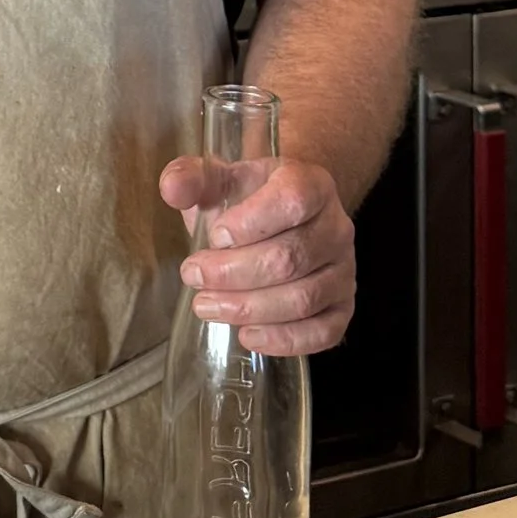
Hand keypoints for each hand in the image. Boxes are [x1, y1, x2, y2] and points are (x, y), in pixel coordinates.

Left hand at [161, 153, 354, 353]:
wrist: (287, 215)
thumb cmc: (250, 199)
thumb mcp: (220, 179)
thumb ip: (192, 177)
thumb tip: (172, 188)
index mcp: (311, 185)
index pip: (291, 202)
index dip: (250, 223)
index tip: (214, 236)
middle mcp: (336, 227)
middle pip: (290, 258)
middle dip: (234, 273)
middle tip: (194, 277)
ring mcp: (344, 270)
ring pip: (304, 298)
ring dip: (250, 308)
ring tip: (207, 307)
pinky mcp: (343, 306)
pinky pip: (324, 331)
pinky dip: (285, 339)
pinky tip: (247, 336)